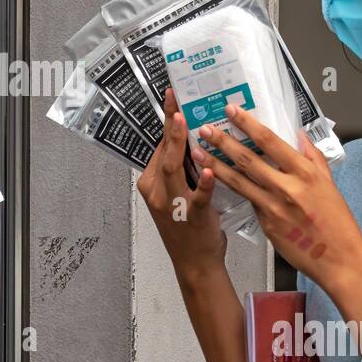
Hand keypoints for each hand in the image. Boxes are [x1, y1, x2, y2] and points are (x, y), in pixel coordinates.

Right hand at [136, 88, 227, 284]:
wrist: (195, 263)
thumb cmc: (190, 229)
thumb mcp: (177, 195)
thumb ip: (181, 171)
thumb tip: (195, 139)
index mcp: (152, 184)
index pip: (160, 147)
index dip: (167, 122)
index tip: (172, 98)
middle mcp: (157, 192)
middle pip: (163, 153)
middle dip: (169, 125)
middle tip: (176, 101)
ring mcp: (171, 205)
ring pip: (172, 169)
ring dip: (178, 144)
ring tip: (184, 123)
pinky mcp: (191, 218)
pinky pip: (196, 197)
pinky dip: (202, 183)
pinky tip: (208, 169)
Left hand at [192, 104, 361, 293]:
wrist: (338, 260)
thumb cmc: (337, 223)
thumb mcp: (329, 184)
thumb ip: (312, 158)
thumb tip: (298, 134)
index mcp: (305, 172)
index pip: (270, 141)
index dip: (248, 124)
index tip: (231, 110)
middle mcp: (287, 187)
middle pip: (248, 159)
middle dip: (223, 142)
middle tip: (204, 129)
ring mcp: (273, 207)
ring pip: (238, 181)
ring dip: (215, 165)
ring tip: (198, 152)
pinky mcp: (265, 224)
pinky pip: (245, 201)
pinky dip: (229, 188)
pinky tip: (213, 180)